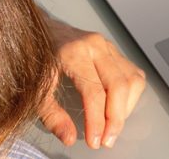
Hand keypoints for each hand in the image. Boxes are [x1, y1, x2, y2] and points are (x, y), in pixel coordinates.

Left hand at [39, 17, 145, 148]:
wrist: (38, 28)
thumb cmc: (34, 58)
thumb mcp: (35, 88)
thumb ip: (51, 115)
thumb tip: (69, 138)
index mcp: (73, 53)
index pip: (94, 92)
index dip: (97, 120)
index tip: (94, 140)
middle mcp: (95, 46)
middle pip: (119, 86)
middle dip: (116, 118)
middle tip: (107, 140)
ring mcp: (108, 46)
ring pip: (132, 79)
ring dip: (126, 107)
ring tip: (113, 126)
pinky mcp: (114, 50)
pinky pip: (133, 73)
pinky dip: (131, 94)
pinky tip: (119, 107)